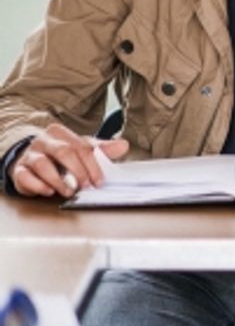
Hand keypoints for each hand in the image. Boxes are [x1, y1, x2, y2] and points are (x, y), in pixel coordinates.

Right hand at [9, 122, 127, 198]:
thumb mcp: (81, 149)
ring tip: (69, 192)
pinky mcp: (18, 170)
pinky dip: (37, 185)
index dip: (92, 165)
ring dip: (58, 180)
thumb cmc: (60, 155)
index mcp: (61, 133)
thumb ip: (102, 149)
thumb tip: (124, 145)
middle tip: (86, 186)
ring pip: (43, 164)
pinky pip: (25, 176)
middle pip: (63, 152)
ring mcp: (29, 155)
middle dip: (78, 171)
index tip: (100, 181)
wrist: (30, 159)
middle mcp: (44, 141)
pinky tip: (48, 191)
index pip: (81, 146)